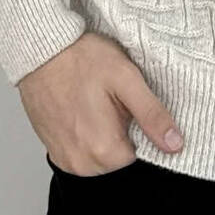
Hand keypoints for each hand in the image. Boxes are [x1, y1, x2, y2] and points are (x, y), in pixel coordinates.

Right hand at [17, 32, 185, 174]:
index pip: (140, 154)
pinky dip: (85, 136)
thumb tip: (175, 144)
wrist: (40, 50)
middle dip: (121, 132)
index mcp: (104, 150)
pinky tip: (81, 110)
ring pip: (99, 157)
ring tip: (94, 103)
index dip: (140, 127)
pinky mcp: (53, 151)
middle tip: (111, 100)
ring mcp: (64, 159)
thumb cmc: (80, 59)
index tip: (130, 105)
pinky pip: (80, 153)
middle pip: (118, 158)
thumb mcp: (126, 79)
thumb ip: (152, 115)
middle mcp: (82, 164)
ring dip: (102, 135)